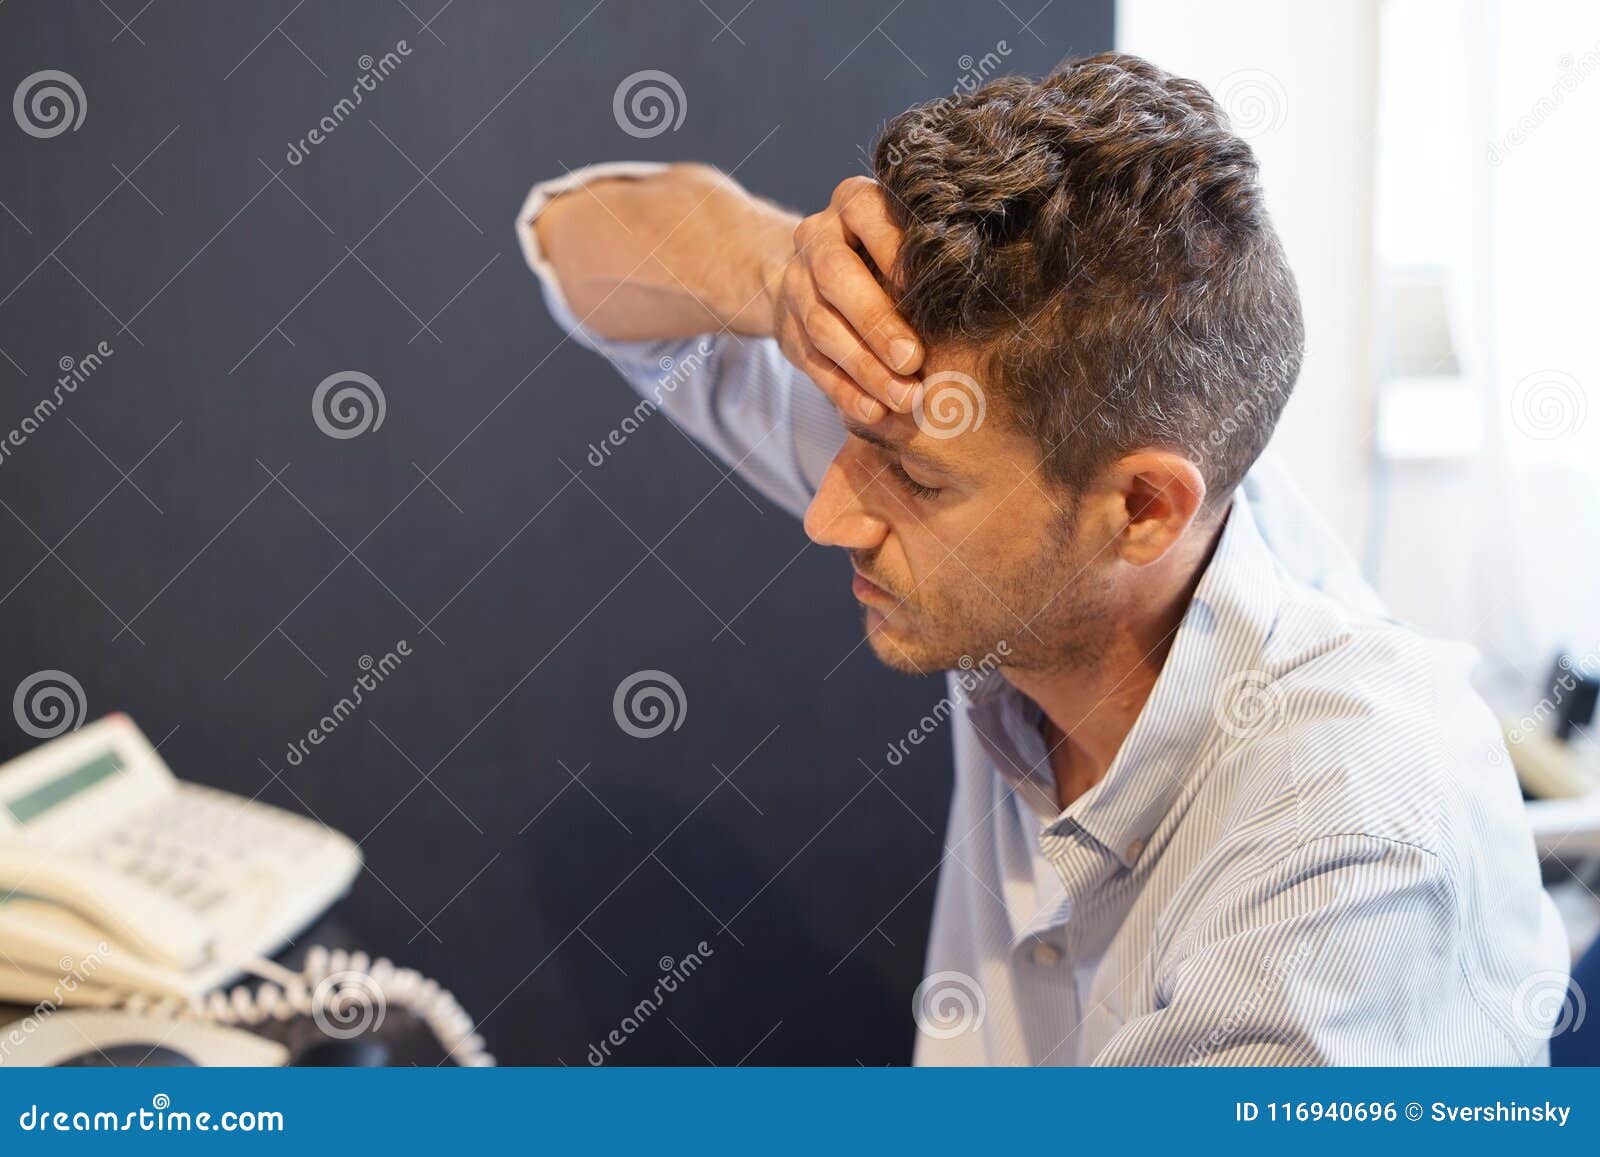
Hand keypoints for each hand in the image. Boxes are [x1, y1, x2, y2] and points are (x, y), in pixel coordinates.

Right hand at [766, 177, 923, 421]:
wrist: (818, 276)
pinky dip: (846, 392)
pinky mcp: (788, 330)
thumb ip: (925, 258)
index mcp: (852, 202)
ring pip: (822, 327)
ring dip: (865, 368)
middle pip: (836, 276)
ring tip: (904, 398)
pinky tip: (875, 412)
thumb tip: (972, 295)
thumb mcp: (905, 239)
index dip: (898, 255)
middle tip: (913, 360)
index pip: (868, 217)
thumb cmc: (890, 256)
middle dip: (876, 322)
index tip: (933, 293)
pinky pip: (814, 364)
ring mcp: (796, 283)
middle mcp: (817, 237)